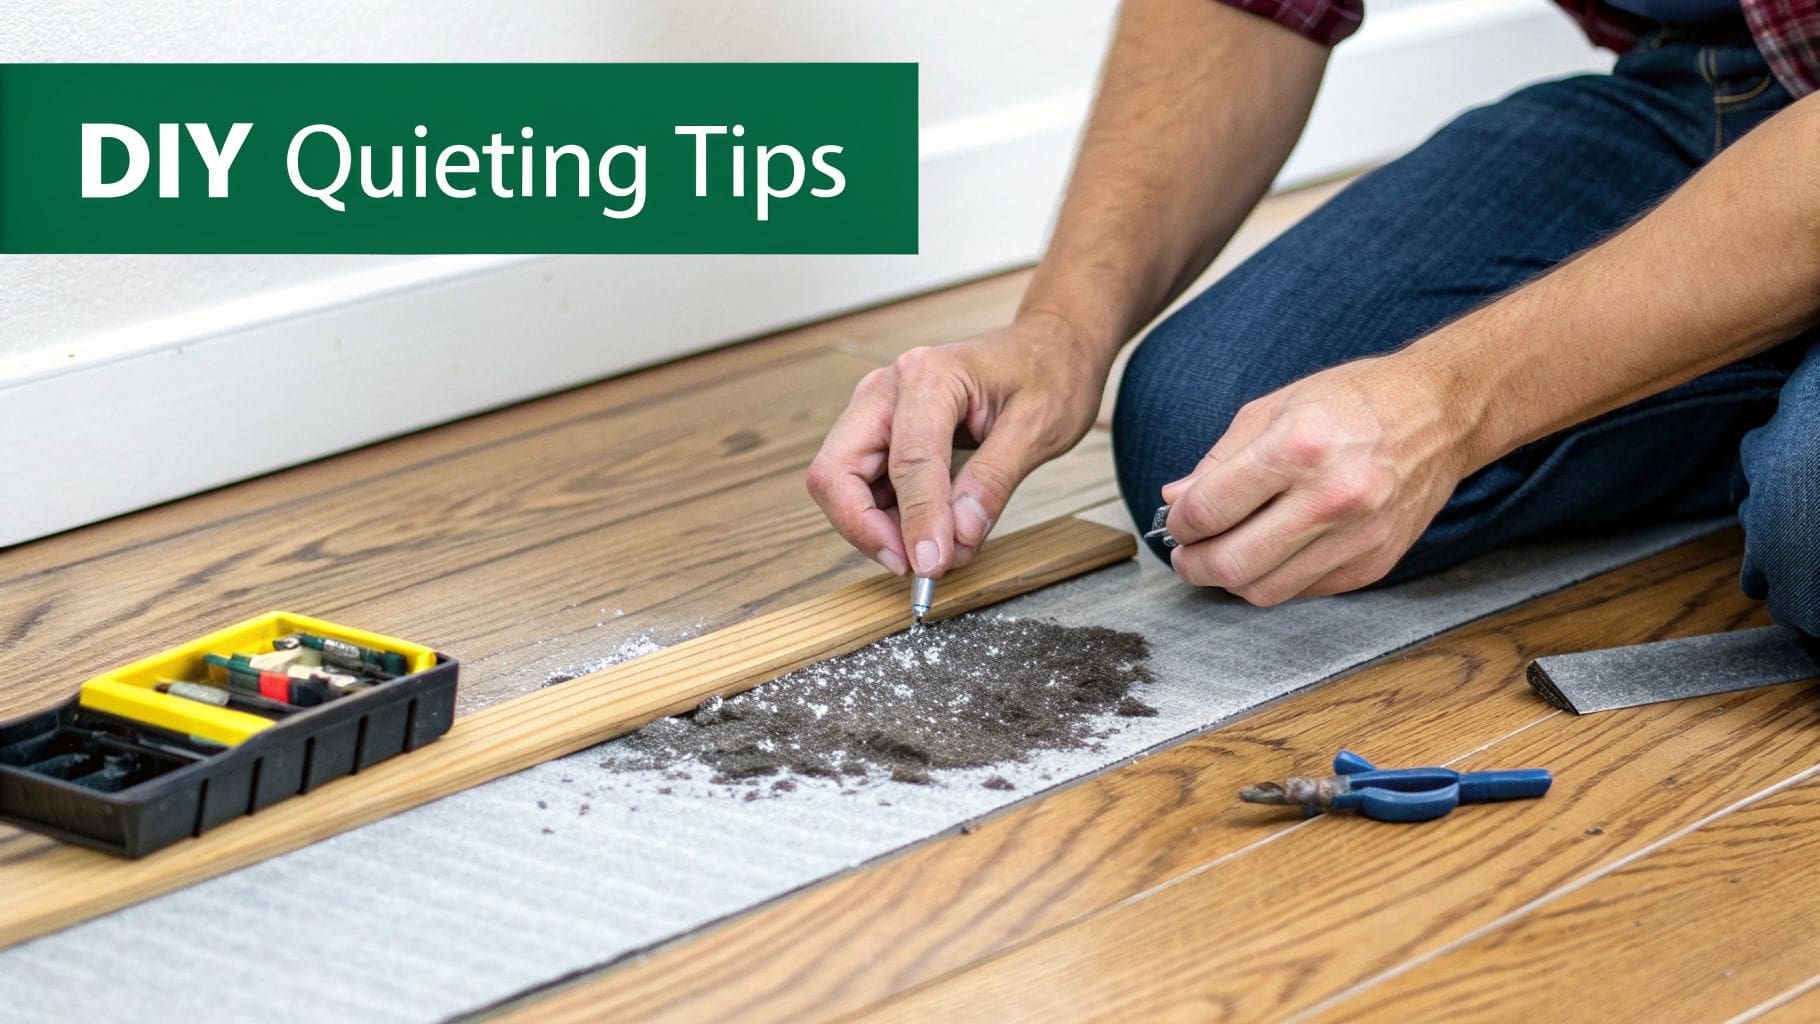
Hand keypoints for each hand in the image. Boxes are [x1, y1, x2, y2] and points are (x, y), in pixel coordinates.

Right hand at [806, 314, 1104, 578]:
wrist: (1048, 347)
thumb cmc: (1046, 373)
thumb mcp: (1039, 428)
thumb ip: (994, 481)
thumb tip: (960, 536)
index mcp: (929, 377)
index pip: (907, 460)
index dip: (916, 520)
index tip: (934, 565)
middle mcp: (888, 390)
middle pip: (837, 471)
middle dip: (866, 528)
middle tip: (914, 566)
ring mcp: (877, 411)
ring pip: (840, 484)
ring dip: (874, 528)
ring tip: (932, 551)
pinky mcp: (881, 433)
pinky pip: (861, 486)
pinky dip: (884, 518)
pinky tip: (925, 532)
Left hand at [1162, 353, 1476, 604]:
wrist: (1440, 413)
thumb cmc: (1354, 401)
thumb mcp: (1276, 407)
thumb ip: (1219, 458)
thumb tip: (1176, 499)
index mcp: (1299, 447)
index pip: (1210, 509)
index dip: (1180, 523)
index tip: (1177, 522)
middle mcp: (1332, 497)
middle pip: (1233, 564)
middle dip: (1194, 565)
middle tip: (1186, 554)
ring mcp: (1358, 536)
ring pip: (1265, 590)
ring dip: (1231, 580)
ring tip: (1223, 554)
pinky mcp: (1375, 562)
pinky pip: (1304, 590)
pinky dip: (1276, 578)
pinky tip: (1273, 553)